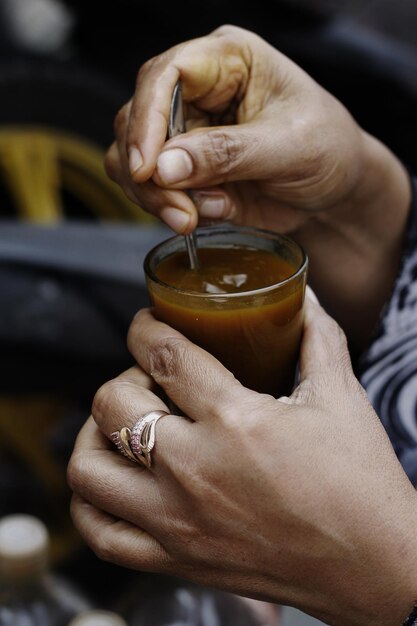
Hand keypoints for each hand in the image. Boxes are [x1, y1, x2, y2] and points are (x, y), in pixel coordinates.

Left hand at [68, 294, 416, 625]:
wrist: (373, 566)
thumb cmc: (359, 483)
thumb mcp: (342, 398)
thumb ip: (318, 338)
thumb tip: (305, 297)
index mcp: (235, 421)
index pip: (163, 355)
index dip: (145, 328)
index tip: (147, 324)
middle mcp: (194, 470)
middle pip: (112, 403)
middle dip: (124, 378)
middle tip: (150, 381)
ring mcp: (178, 520)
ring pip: (88, 467)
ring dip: (96, 435)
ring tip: (123, 428)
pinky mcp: (177, 559)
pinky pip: (101, 533)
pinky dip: (91, 503)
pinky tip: (116, 482)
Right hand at [105, 24, 369, 233]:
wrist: (335, 193)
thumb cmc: (328, 151)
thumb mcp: (291, 147)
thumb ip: (229, 153)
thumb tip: (165, 166)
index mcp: (228, 60)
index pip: (166, 74)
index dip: (147, 118)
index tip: (148, 167)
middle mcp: (197, 91)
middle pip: (136, 119)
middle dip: (149, 173)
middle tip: (180, 212)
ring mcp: (186, 132)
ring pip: (131, 157)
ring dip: (153, 196)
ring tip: (192, 220)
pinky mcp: (184, 170)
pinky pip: (150, 188)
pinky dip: (166, 208)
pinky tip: (204, 217)